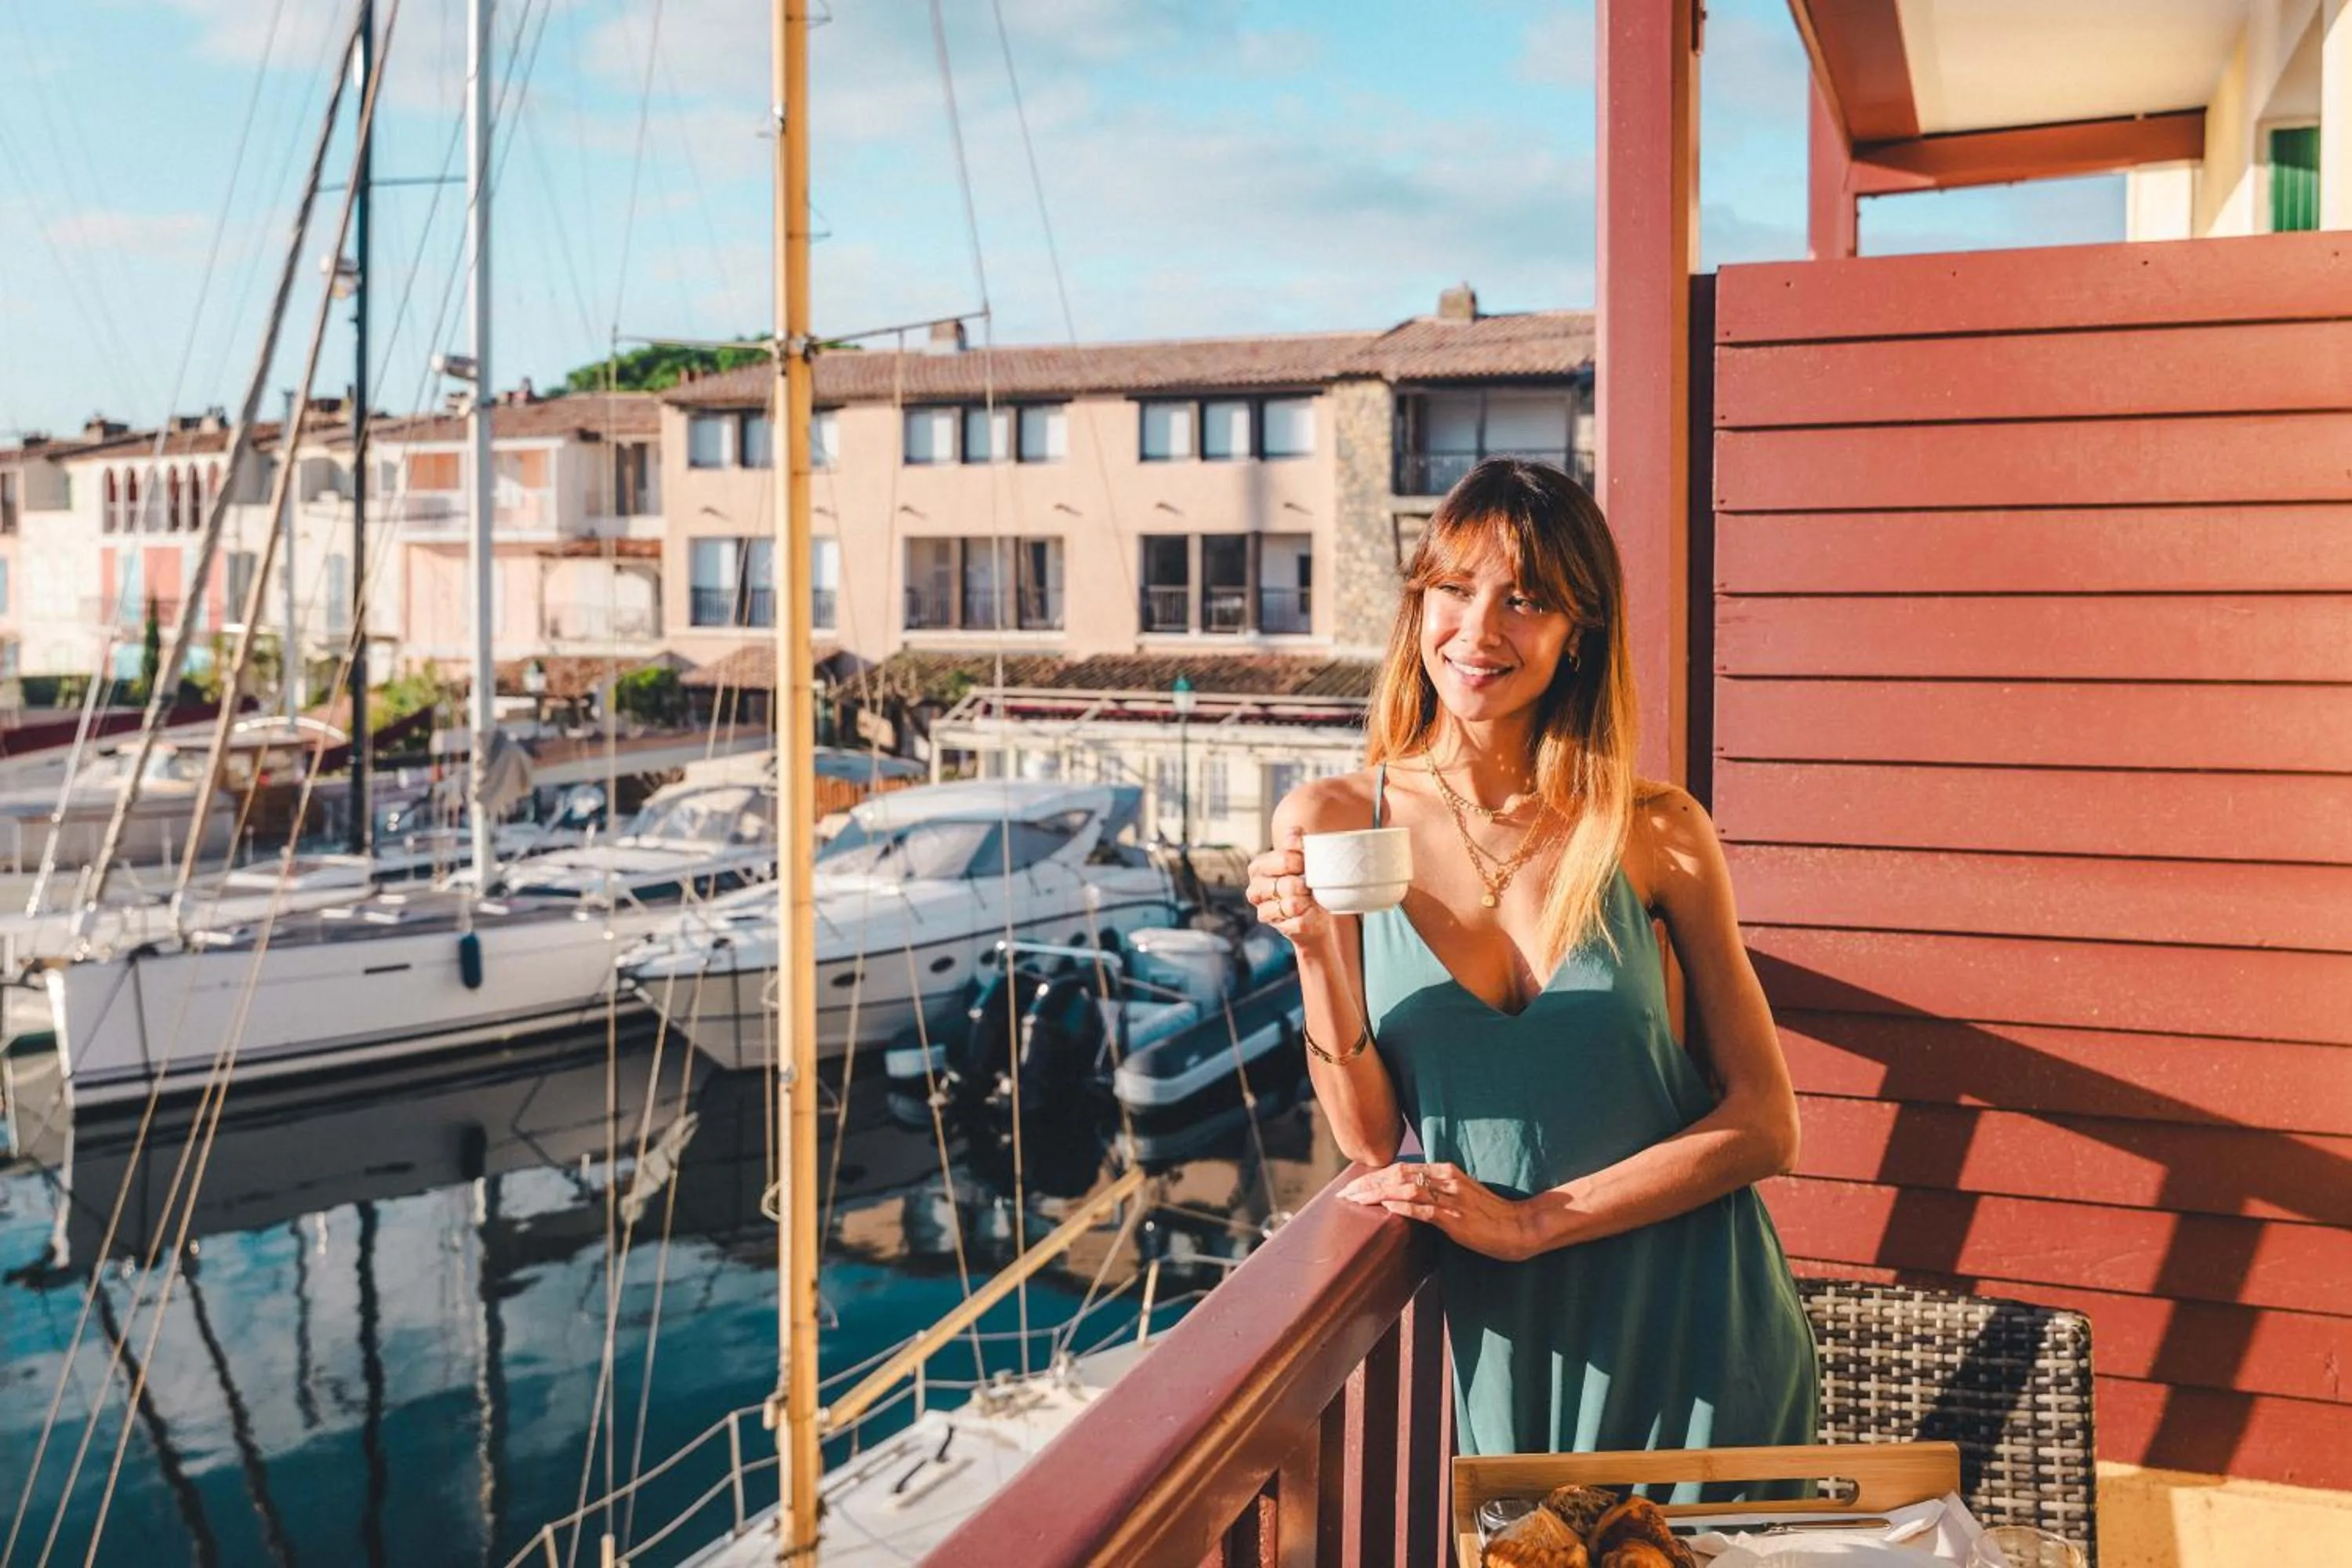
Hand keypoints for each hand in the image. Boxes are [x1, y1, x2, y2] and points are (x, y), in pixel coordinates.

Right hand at [1245, 825, 1337, 951]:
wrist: (1315, 913)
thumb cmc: (1306, 881)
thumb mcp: (1303, 858)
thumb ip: (1297, 842)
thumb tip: (1295, 831)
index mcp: (1258, 867)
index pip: (1283, 859)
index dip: (1302, 861)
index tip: (1309, 864)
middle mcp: (1255, 889)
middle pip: (1287, 884)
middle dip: (1304, 885)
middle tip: (1311, 885)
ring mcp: (1263, 910)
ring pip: (1291, 905)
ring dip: (1307, 902)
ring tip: (1310, 898)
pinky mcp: (1276, 928)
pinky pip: (1297, 922)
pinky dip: (1308, 917)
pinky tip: (1310, 912)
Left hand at [1340, 1161, 1540, 1261]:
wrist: (1520, 1227)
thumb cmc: (1489, 1215)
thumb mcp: (1460, 1196)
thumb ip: (1435, 1192)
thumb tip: (1406, 1197)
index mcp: (1446, 1171)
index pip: (1402, 1168)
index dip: (1375, 1175)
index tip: (1354, 1184)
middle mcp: (1446, 1179)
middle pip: (1398, 1174)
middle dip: (1368, 1183)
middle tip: (1345, 1193)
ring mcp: (1451, 1198)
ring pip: (1406, 1188)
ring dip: (1377, 1194)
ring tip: (1355, 1200)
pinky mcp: (1455, 1218)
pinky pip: (1424, 1209)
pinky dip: (1402, 1206)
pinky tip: (1385, 1206)